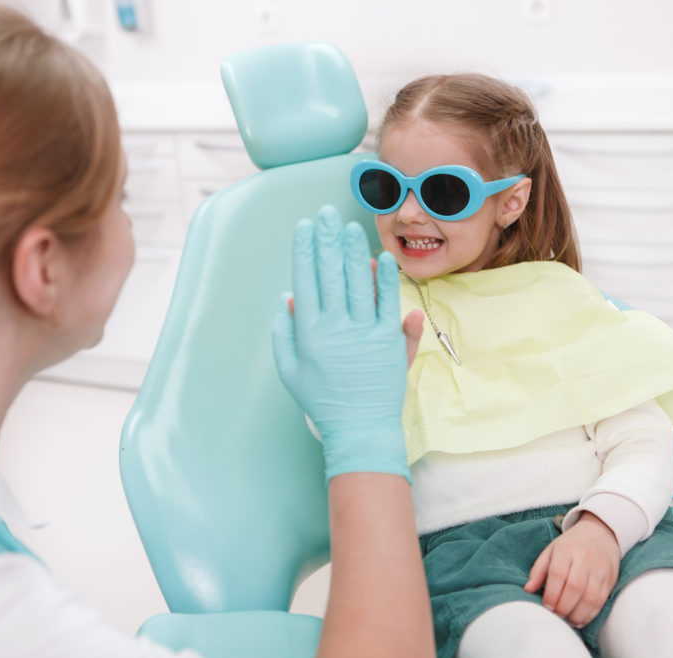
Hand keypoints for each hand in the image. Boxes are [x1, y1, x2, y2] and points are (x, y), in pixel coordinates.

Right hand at [272, 205, 411, 483]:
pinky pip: (386, 303)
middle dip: (327, 240)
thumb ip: (284, 333)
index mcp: (309, 333)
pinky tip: (381, 257)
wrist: (359, 428)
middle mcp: (335, 328)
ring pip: (358, 282)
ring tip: (351, 227)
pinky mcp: (389, 341)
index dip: (304, 251)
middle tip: (326, 215)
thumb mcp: (290, 371)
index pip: (305, 281)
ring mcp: (363, 333)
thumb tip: (288, 298)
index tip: (305, 228)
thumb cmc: (322, 401)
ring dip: (354, 251)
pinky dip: (385, 279)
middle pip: (330, 274)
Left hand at [523, 512, 621, 627]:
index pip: (558, 574)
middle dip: (563, 607)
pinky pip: (601, 601)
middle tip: (556, 616)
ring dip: (577, 614)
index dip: (552, 594)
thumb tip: (527, 590)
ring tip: (567, 620)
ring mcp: (599, 570)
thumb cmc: (571, 546)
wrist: (600, 533)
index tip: (547, 606)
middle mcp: (584, 559)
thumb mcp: (551, 551)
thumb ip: (538, 570)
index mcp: (566, 551)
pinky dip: (589, 615)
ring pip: (590, 597)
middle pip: (575, 588)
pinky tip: (579, 620)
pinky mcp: (610, 580)